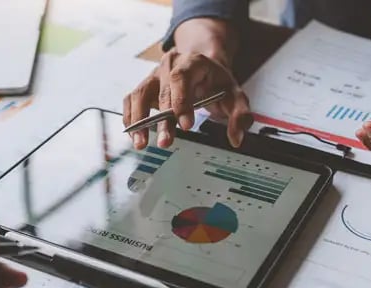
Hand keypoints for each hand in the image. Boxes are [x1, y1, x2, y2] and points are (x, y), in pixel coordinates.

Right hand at [123, 18, 251, 148]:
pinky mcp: (144, 87)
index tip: (186, 125)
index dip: (181, 100)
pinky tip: (135, 135)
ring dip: (139, 121)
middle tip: (166, 142)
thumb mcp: (235, 94)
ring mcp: (154, 76)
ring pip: (139, 95)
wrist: (203, 67)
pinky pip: (131, 101)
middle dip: (163, 120)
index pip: (182, 77)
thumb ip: (240, 115)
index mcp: (192, 62)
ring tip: (141, 143)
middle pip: (162, 91)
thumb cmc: (216, 82)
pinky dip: (131, 118)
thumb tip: (236, 137)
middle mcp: (170, 66)